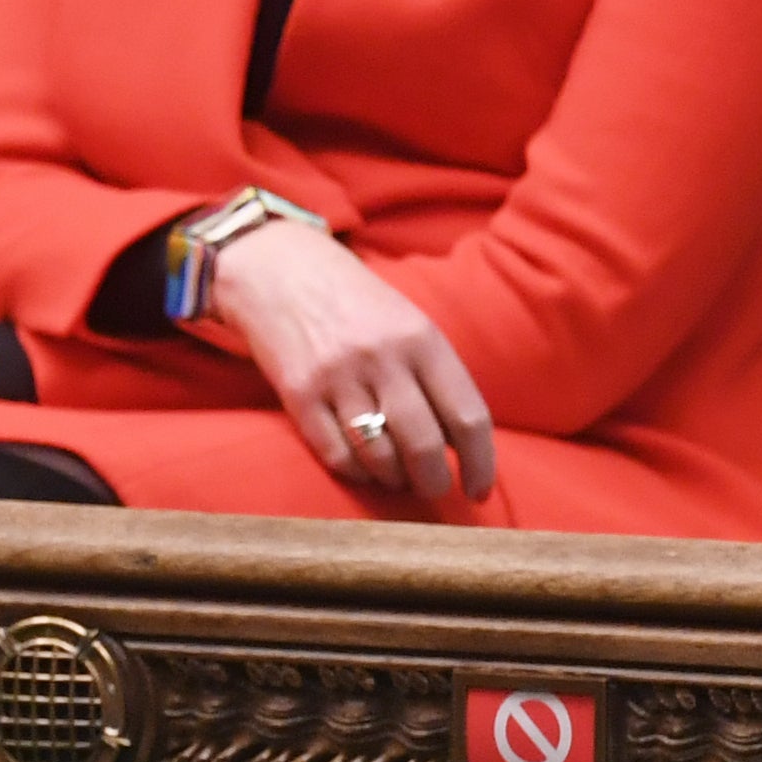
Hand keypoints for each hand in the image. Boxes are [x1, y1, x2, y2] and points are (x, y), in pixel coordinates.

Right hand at [200, 219, 498, 505]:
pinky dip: (357, 472)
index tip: (479, 490)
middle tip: (434, 487)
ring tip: (397, 477)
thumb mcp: (409, 324)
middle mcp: (383, 358)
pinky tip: (363, 467)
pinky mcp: (300, 395)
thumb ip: (435, 377)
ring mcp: (338, 377)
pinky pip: (337, 455)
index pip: (467, 416)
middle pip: (424, 445)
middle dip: (434, 481)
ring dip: (394, 480)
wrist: (281, 272)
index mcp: (422, 339)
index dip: (481, 464)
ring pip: (380, 457)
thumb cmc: (357, 304)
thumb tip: (460, 445)